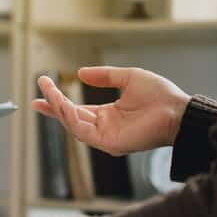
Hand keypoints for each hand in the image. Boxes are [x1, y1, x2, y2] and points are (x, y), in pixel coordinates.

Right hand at [32, 66, 190, 155]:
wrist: (178, 111)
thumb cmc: (160, 96)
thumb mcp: (128, 77)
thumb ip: (104, 75)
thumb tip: (80, 73)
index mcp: (107, 114)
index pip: (75, 109)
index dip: (57, 101)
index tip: (43, 88)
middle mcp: (103, 127)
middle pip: (69, 117)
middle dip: (52, 105)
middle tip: (37, 93)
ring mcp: (104, 137)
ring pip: (72, 124)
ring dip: (58, 109)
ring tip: (48, 94)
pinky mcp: (108, 144)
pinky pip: (82, 131)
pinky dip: (70, 119)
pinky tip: (63, 105)